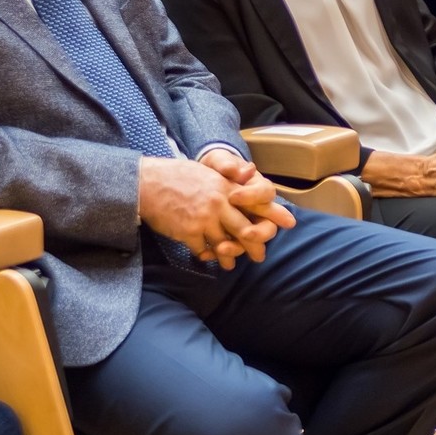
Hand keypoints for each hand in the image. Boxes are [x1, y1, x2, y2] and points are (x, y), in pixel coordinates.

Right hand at [138, 156, 289, 269]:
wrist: (146, 183)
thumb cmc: (176, 175)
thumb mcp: (207, 171)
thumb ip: (228, 176)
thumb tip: (250, 171)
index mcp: (225, 187)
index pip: (257, 202)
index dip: (274, 213)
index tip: (289, 222)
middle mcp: (219, 204)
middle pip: (246, 230)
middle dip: (255, 245)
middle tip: (260, 256)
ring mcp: (204, 219)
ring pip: (225, 244)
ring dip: (229, 256)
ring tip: (231, 264)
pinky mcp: (188, 232)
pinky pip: (203, 250)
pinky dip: (207, 255)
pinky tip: (208, 258)